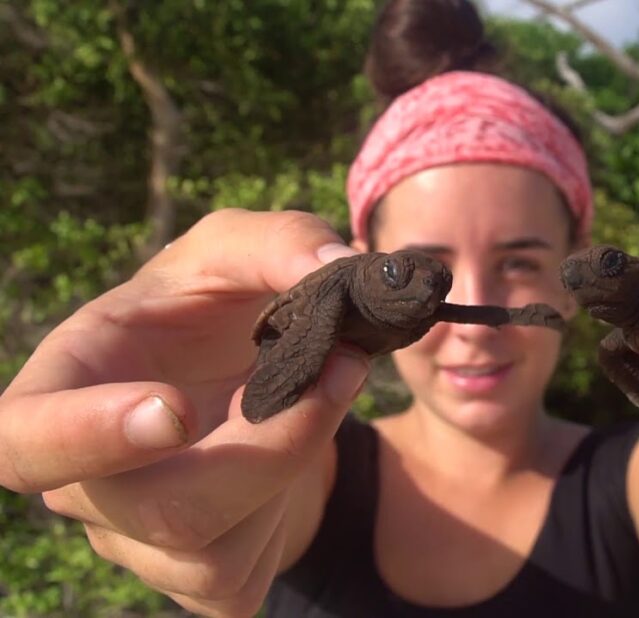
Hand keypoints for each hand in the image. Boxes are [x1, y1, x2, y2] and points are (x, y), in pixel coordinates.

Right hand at [0, 209, 368, 615]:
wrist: (256, 378)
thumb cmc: (217, 311)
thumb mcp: (243, 253)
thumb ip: (281, 241)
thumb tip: (335, 266)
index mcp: (67, 388)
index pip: (21, 440)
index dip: (81, 436)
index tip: (175, 408)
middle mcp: (86, 481)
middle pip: (156, 508)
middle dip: (269, 446)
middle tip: (343, 365)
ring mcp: (135, 541)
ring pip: (211, 552)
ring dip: (298, 463)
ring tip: (328, 390)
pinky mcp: (197, 579)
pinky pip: (243, 579)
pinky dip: (292, 508)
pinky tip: (296, 454)